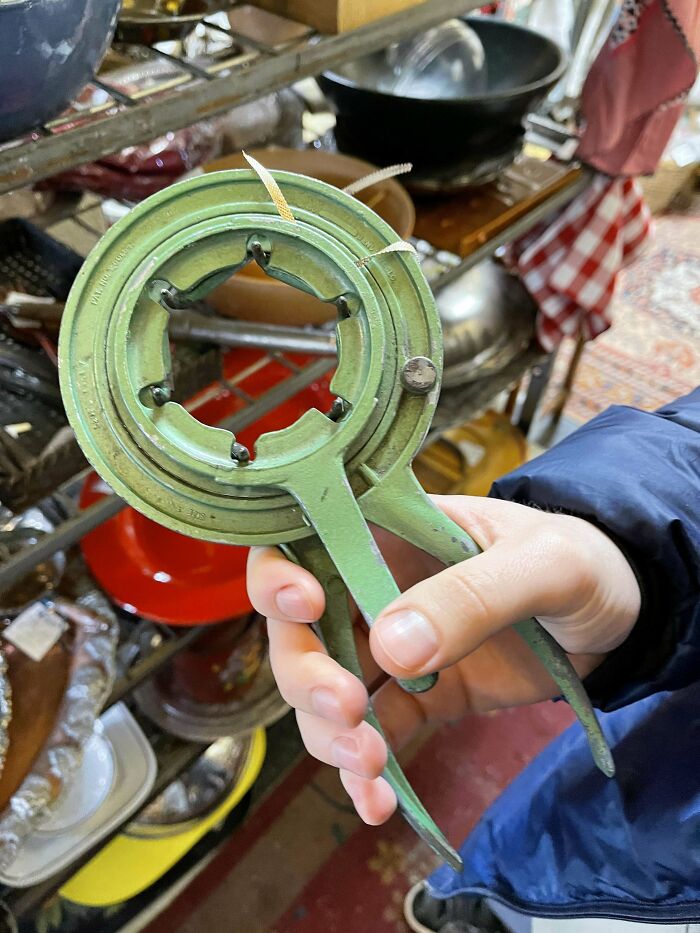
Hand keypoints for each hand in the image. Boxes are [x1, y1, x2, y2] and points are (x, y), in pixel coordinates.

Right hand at [247, 496, 640, 823]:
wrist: (626, 615)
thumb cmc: (585, 560)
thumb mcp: (542, 564)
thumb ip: (473, 596)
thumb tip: (392, 649)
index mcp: (393, 530)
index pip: (306, 536)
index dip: (280, 570)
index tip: (306, 604)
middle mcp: (376, 585)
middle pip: (299, 627)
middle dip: (305, 672)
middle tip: (346, 707)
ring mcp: (395, 645)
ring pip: (324, 688)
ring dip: (329, 733)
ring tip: (371, 765)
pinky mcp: (420, 697)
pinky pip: (374, 733)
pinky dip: (365, 773)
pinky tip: (378, 802)